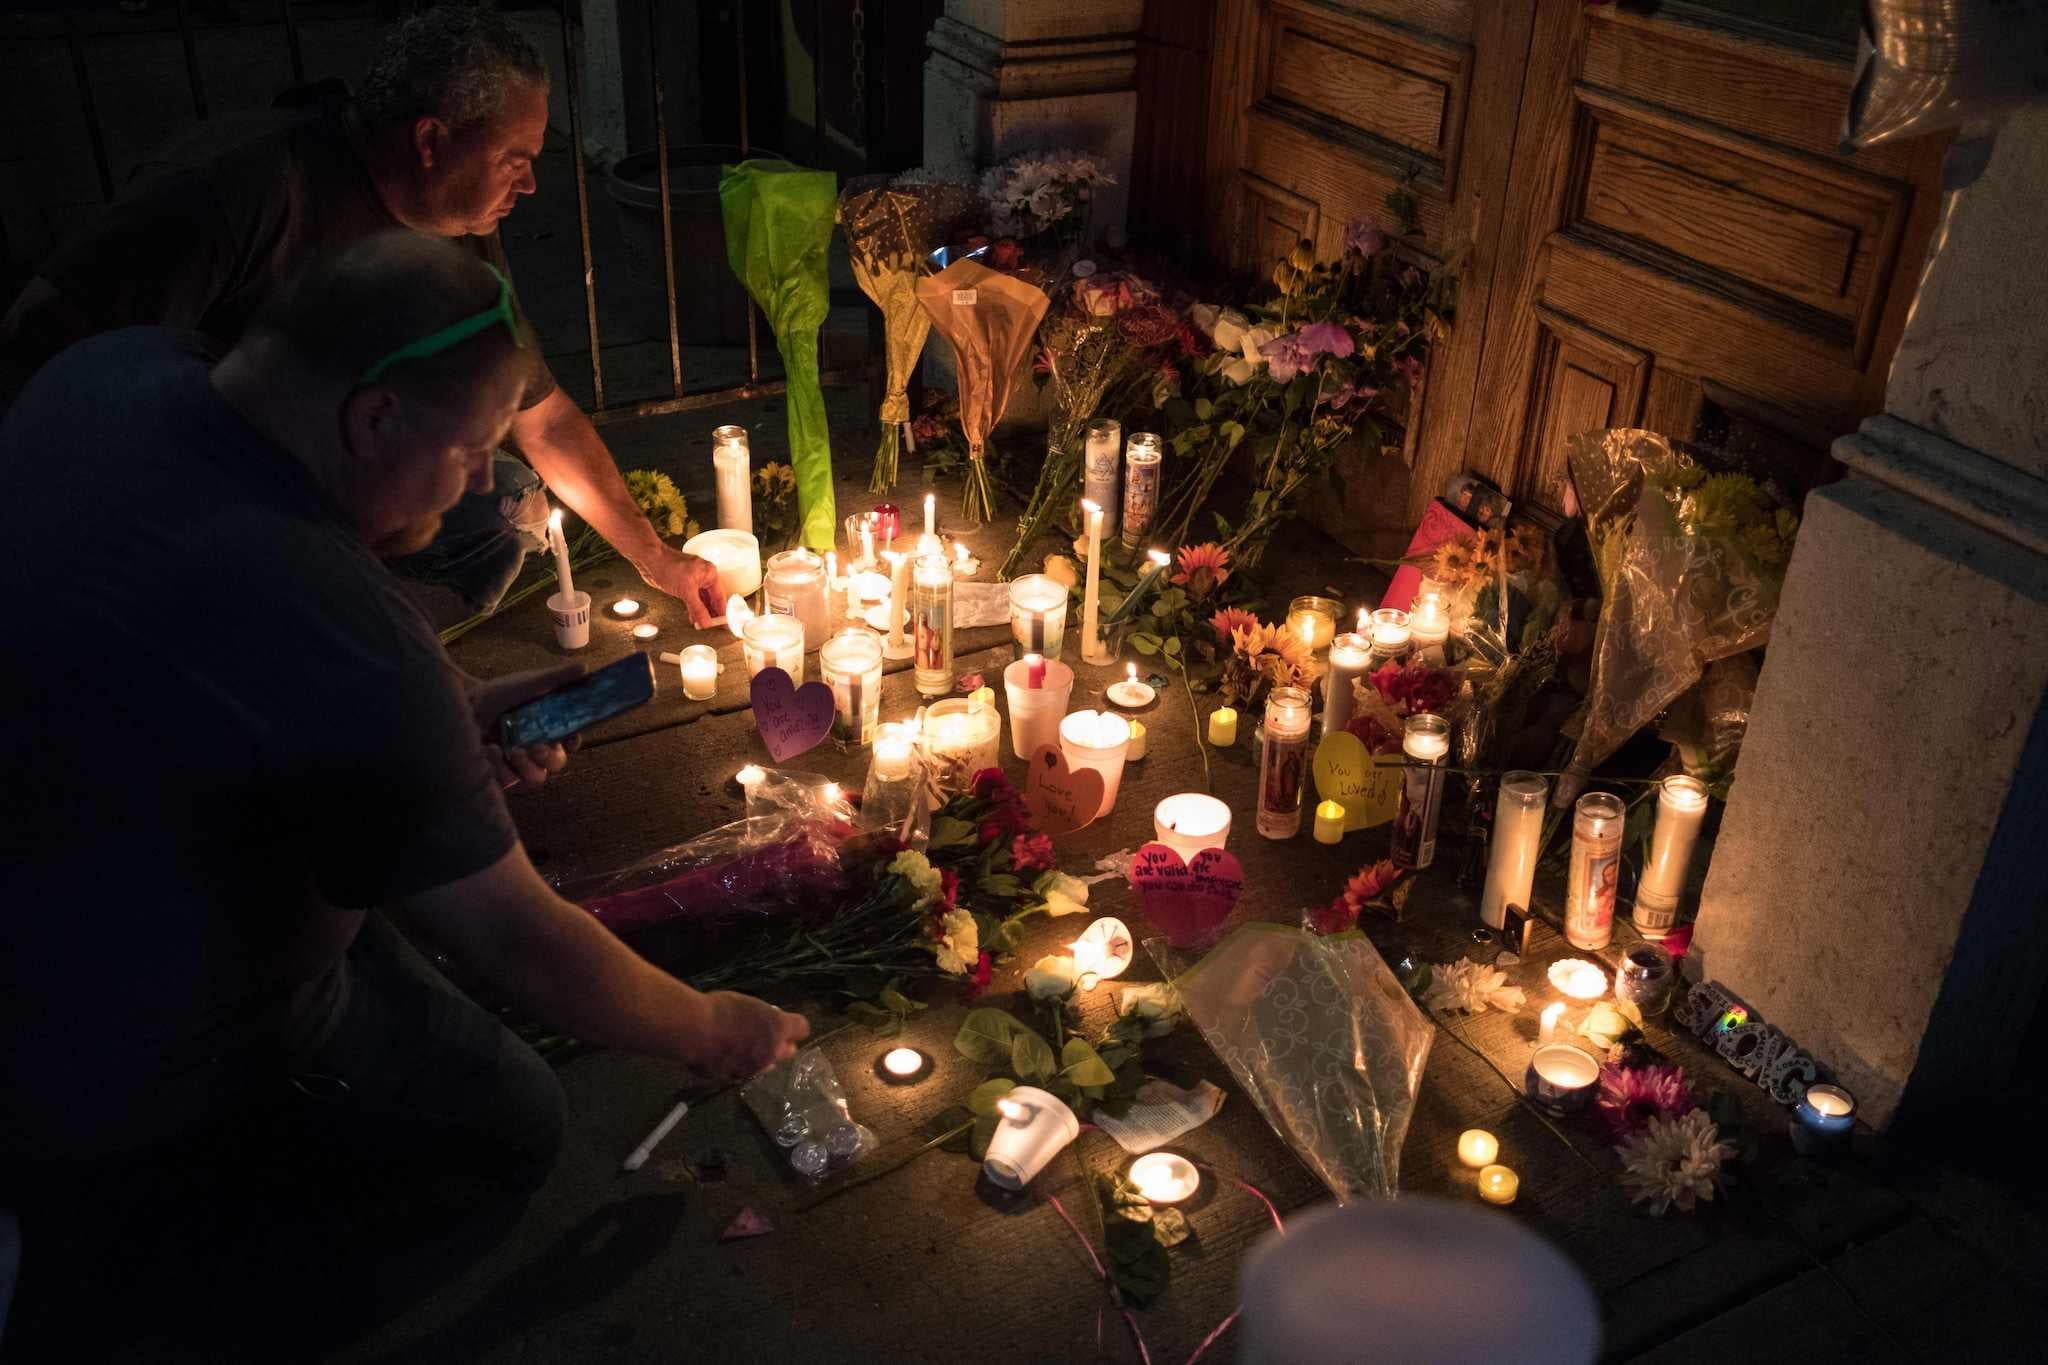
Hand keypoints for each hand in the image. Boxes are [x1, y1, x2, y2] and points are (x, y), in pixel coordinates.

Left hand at [470, 662, 585, 791]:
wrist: (463, 705)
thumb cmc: (497, 694)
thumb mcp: (526, 683)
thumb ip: (555, 678)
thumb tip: (584, 667)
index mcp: (549, 729)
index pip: (570, 742)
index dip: (574, 743)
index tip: (569, 738)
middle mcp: (537, 749)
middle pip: (556, 764)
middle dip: (549, 758)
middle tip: (535, 747)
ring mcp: (519, 765)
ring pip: (536, 779)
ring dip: (523, 766)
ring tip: (506, 749)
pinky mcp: (500, 776)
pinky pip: (509, 783)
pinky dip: (499, 768)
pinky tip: (489, 750)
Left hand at [637, 547, 725, 627]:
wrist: (649, 560)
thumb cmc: (667, 566)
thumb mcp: (686, 591)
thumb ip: (697, 609)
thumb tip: (706, 622)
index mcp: (710, 573)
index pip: (720, 596)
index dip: (723, 612)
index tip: (725, 624)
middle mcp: (704, 576)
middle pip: (712, 599)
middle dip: (712, 613)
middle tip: (714, 626)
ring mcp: (694, 580)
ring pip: (702, 600)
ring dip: (702, 612)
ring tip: (703, 625)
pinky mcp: (684, 584)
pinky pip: (693, 598)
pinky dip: (693, 608)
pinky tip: (694, 617)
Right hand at [686, 992, 810, 1078]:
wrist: (695, 1030)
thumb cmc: (720, 1009)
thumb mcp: (747, 1005)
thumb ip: (762, 1018)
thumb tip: (764, 1024)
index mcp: (778, 1027)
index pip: (802, 1028)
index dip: (794, 1026)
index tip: (785, 1022)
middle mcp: (772, 1051)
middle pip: (790, 1051)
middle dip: (781, 1045)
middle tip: (766, 1036)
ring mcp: (755, 1068)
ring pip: (768, 1065)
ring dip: (761, 1057)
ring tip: (743, 1047)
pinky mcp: (737, 1079)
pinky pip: (746, 1072)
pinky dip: (740, 1066)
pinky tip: (726, 1056)